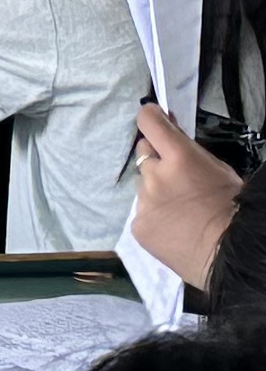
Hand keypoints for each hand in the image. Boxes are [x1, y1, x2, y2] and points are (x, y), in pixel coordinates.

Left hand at [135, 104, 244, 292]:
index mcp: (179, 157)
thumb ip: (191, 154)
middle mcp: (155, 175)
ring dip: (157, 192)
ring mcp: (144, 201)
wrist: (233, 256)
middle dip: (157, 161)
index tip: (153, 118)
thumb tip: (173, 138)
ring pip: (144, 188)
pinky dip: (155, 218)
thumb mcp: (220, 172)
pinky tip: (174, 229)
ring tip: (181, 212)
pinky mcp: (139, 226)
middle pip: (144, 155)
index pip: (149, 122)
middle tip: (176, 178)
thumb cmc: (234, 210)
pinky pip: (143, 214)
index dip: (151, 117)